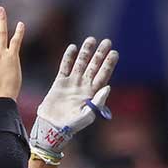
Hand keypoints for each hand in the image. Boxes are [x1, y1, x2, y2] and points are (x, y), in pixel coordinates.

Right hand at [30, 37, 117, 159]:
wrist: (53, 127)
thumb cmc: (72, 125)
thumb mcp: (88, 115)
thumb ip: (98, 101)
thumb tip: (108, 87)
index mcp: (92, 94)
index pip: (103, 75)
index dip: (109, 64)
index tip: (114, 53)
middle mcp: (83, 86)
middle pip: (94, 66)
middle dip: (100, 54)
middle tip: (107, 41)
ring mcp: (72, 83)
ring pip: (80, 64)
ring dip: (86, 52)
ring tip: (91, 40)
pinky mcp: (59, 83)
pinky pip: (65, 67)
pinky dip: (68, 58)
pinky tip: (73, 47)